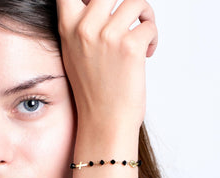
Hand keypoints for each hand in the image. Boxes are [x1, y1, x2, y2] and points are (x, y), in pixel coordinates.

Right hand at [56, 0, 157, 135]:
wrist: (104, 122)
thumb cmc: (92, 92)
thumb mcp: (75, 56)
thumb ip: (81, 28)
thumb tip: (98, 4)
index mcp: (68, 30)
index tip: (99, 3)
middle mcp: (85, 29)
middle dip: (123, 1)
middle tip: (128, 15)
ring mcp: (107, 37)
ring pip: (136, 2)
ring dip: (144, 15)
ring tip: (142, 33)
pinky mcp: (130, 47)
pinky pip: (149, 25)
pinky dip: (153, 37)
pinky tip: (147, 53)